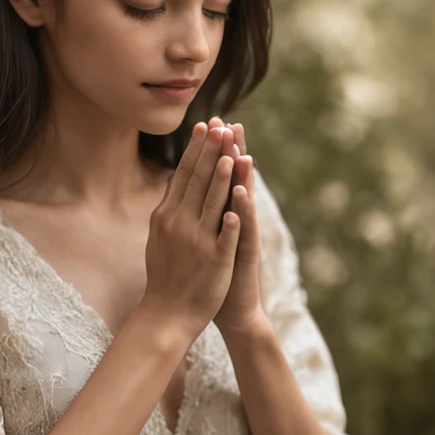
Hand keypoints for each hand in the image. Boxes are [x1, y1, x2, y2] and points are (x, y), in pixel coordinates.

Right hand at [141, 121, 240, 342]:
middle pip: (198, 182)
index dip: (195, 150)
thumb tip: (173, 182)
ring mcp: (197, 242)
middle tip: (220, 126)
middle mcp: (180, 224)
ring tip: (230, 155)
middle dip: (210, 153)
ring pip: (212, 204)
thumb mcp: (159, 236)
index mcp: (167, 216)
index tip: (204, 126)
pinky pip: (224, 237)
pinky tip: (239, 203)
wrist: (166, 315)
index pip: (183, 175)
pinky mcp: (214, 262)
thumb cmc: (164, 274)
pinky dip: (231, 220)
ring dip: (221, 178)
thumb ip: (169, 208)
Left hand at [208, 116, 265, 337]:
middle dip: (230, 152)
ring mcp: (243, 234)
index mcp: (221, 212)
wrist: (233, 310)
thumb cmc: (214, 274)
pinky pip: (245, 227)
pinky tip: (243, 192)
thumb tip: (187, 185)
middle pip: (234, 179)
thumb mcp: (204, 237)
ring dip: (243, 175)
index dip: (214, 150)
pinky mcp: (247, 252)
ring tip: (240, 149)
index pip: (218, 174)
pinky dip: (243, 209)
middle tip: (229, 124)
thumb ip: (200, 210)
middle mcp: (236, 218)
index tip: (210, 124)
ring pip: (243, 199)